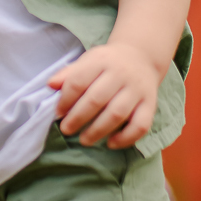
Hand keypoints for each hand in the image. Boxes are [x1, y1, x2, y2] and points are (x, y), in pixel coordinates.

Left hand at [48, 42, 162, 148]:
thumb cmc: (107, 64)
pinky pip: (141, 125)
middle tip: (66, 129)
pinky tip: (111, 143)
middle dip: (78, 117)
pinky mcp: (150, 104)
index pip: (79, 81)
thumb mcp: (88, 61)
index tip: (58, 113)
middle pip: (97, 99)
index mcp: (102, 61)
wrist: (141, 57)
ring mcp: (137, 89)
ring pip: (117, 113)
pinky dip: (126, 138)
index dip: (66, 100)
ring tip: (84, 140)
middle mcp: (121, 74)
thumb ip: (69, 74)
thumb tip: (50, 85)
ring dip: (98, 130)